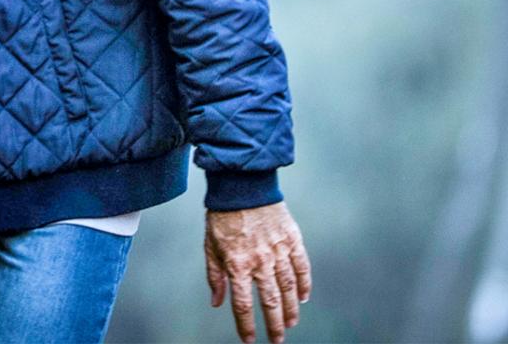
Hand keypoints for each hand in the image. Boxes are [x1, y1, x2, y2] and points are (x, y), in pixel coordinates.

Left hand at [205, 201, 311, 343]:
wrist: (242, 186)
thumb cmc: (222, 216)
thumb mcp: (210, 245)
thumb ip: (215, 275)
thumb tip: (217, 302)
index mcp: (236, 263)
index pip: (242, 303)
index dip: (246, 325)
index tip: (250, 340)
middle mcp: (259, 261)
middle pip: (270, 301)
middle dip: (274, 325)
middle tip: (277, 340)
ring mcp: (278, 250)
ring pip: (289, 288)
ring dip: (291, 310)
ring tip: (291, 324)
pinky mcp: (292, 240)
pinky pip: (302, 267)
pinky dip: (305, 285)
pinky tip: (304, 298)